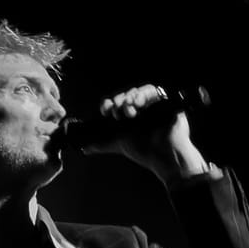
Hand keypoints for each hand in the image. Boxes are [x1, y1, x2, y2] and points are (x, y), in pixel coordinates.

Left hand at [83, 84, 209, 184]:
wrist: (163, 156)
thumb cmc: (143, 151)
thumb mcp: (118, 144)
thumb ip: (101, 145)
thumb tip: (84, 149)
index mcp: (128, 117)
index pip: (115, 104)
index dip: (108, 105)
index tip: (105, 111)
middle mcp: (140, 109)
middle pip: (125, 96)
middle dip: (118, 102)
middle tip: (116, 112)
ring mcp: (152, 105)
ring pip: (138, 92)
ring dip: (129, 97)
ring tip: (127, 108)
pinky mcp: (165, 101)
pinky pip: (153, 91)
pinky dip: (143, 94)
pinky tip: (137, 102)